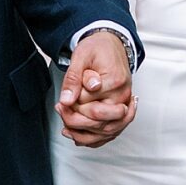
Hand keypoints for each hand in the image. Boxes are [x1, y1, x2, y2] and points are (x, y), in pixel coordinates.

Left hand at [55, 30, 134, 147]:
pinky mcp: (122, 114)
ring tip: (66, 123)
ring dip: (82, 132)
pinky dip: (93, 138)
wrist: (112, 46)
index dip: (71, 104)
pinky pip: (109, 134)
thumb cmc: (98, 49)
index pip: (89, 103)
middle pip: (98, 121)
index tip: (62, 100)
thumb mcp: (81, 56)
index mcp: (115, 81)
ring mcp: (124, 107)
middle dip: (74, 119)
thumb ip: (73, 78)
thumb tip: (67, 100)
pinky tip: (77, 133)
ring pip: (104, 132)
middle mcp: (123, 97)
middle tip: (61, 109)